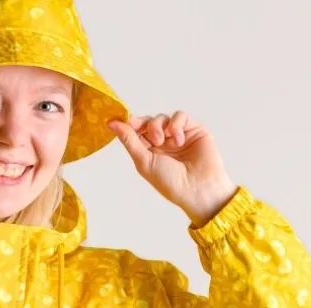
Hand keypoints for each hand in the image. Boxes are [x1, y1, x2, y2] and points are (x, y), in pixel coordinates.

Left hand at [107, 112, 237, 227]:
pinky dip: (176, 125)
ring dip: (159, 126)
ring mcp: (178, 135)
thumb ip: (129, 140)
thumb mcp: (144, 161)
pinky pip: (180, 116)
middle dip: (144, 124)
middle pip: (148, 122)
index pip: (136, 132)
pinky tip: (178, 140)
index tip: (122, 120)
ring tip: (162, 141)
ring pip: (162, 117)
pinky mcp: (193, 129)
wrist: (198, 188)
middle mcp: (163, 143)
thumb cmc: (170, 182)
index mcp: (149, 153)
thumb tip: (111, 123)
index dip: (129, 125)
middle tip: (144, 131)